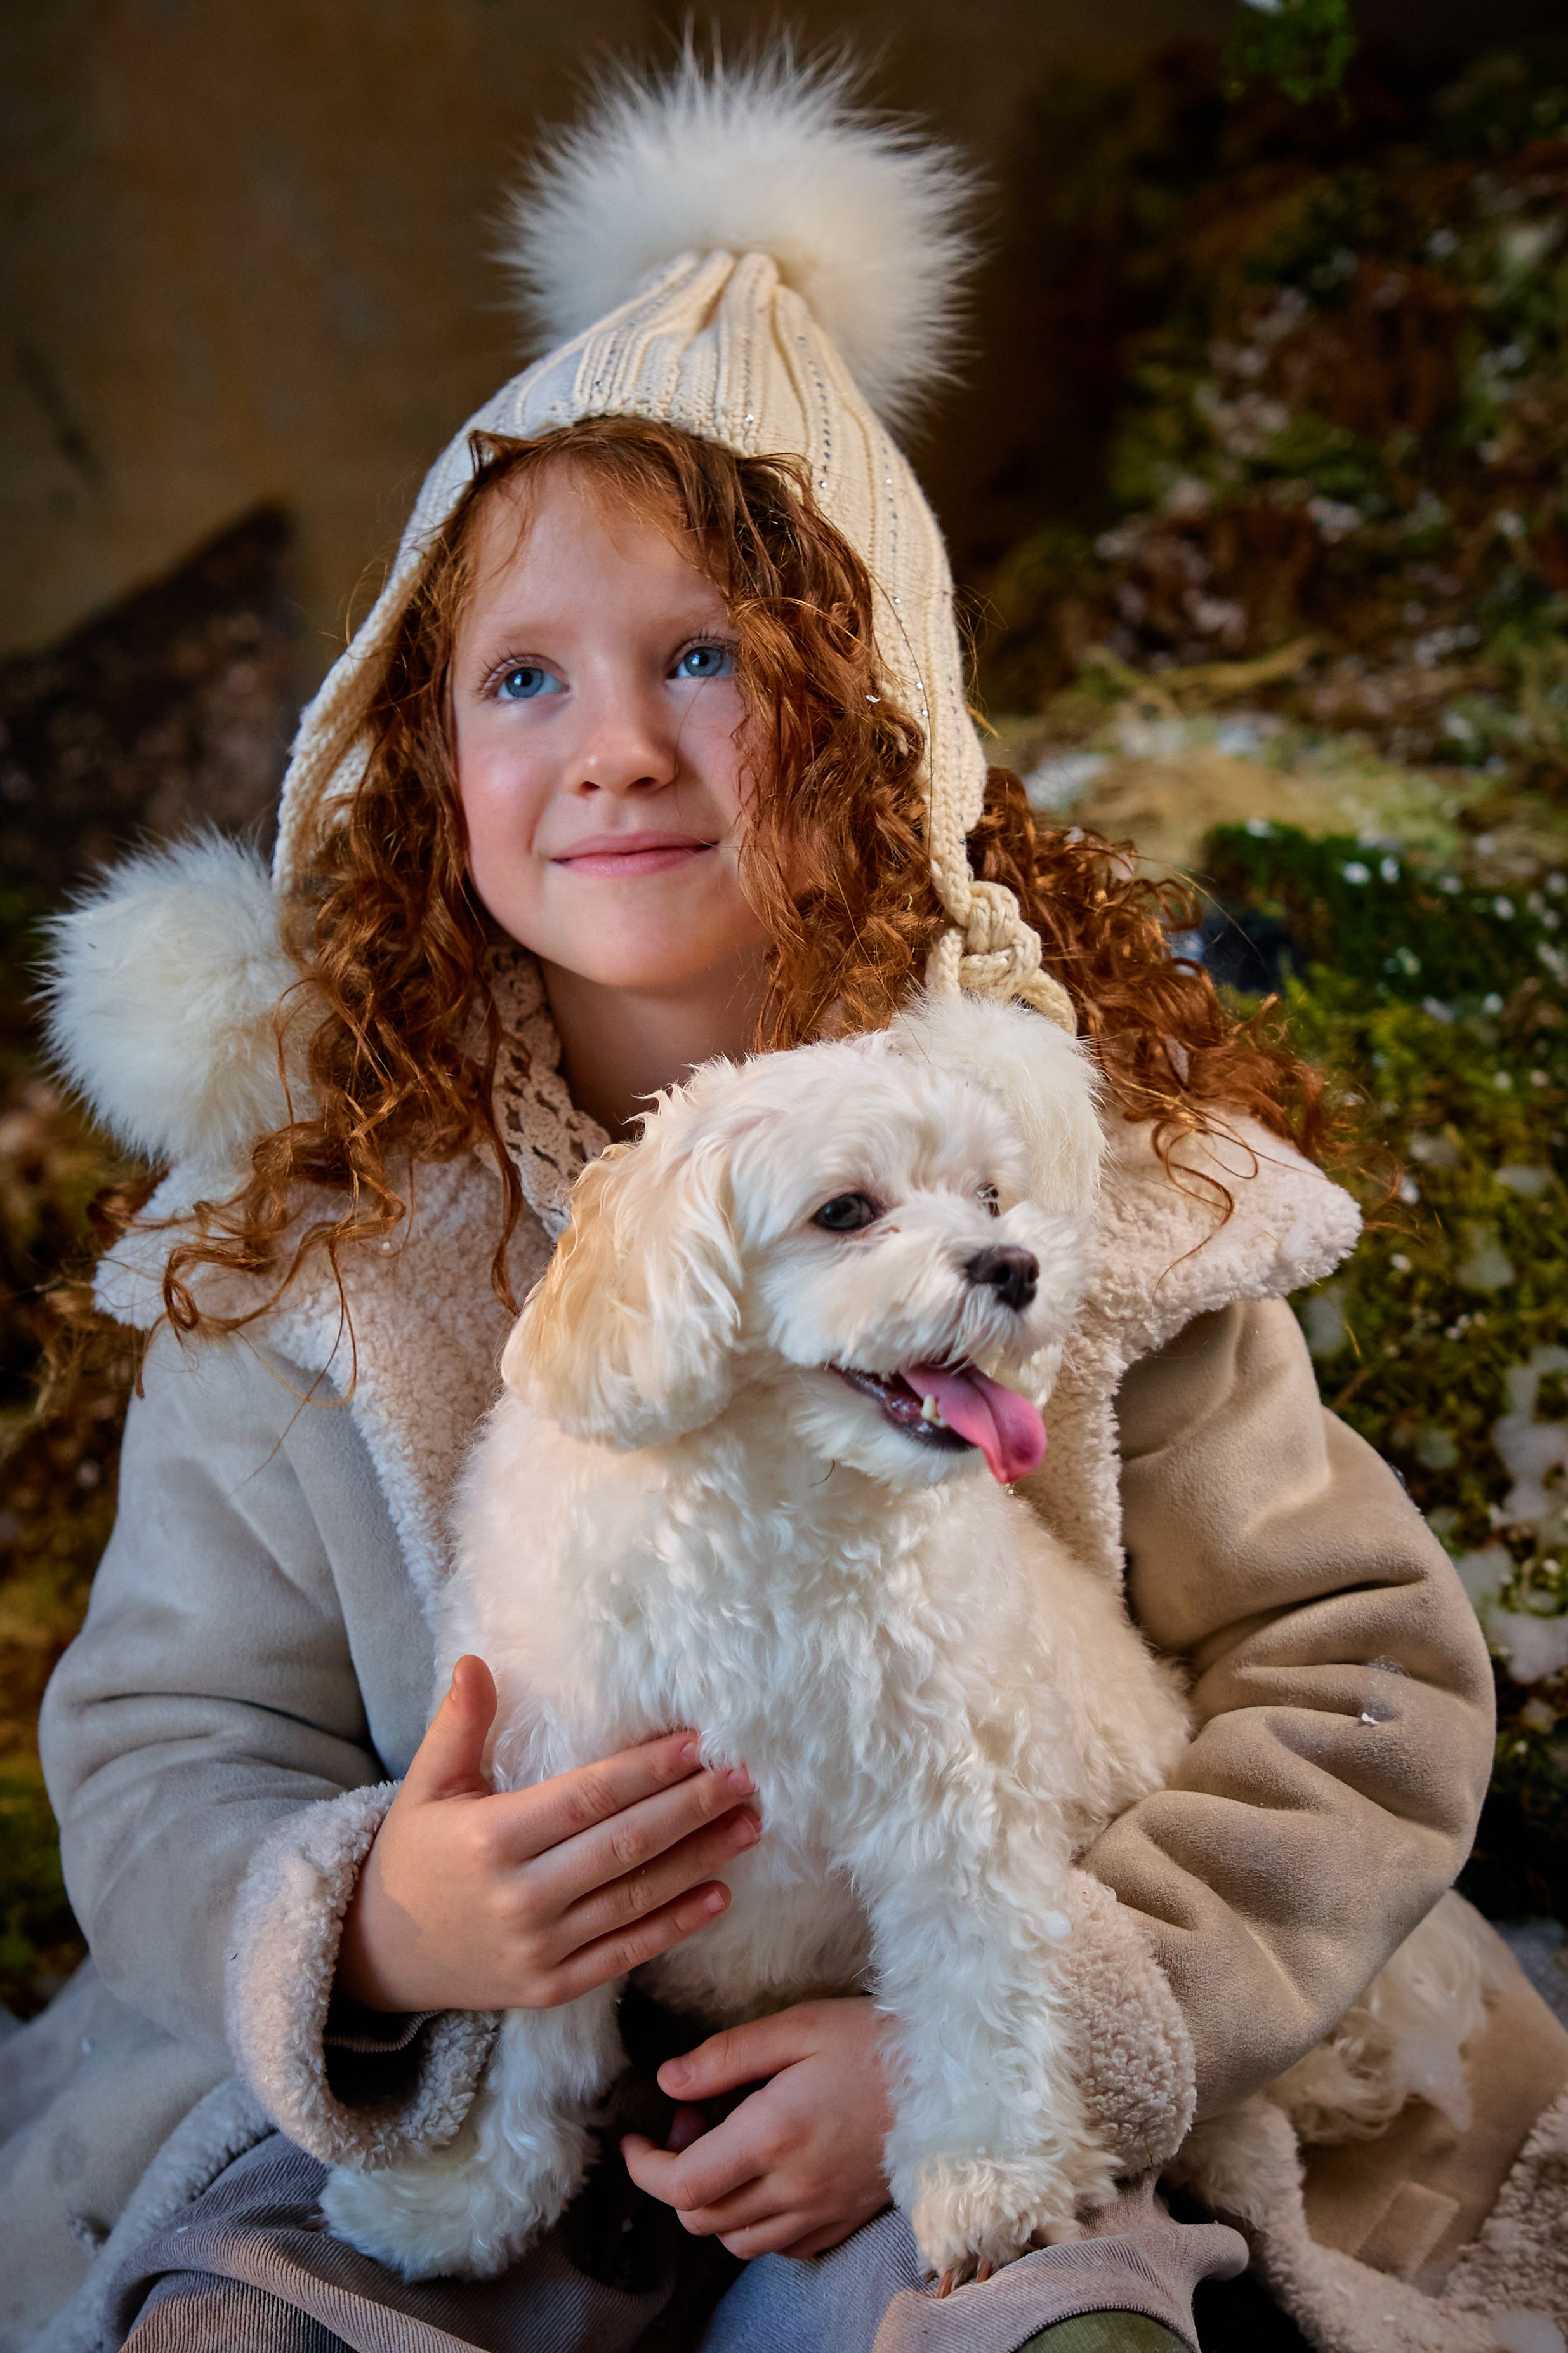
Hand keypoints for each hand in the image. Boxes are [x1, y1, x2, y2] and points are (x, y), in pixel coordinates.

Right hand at [336, 1656, 758, 2012]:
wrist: (381, 1956)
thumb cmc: (413, 1856)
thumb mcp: (426, 1787)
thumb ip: (458, 1726)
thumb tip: (475, 1661)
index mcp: (492, 1839)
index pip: (587, 1799)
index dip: (646, 1771)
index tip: (698, 1744)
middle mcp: (521, 1897)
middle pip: (625, 1846)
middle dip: (691, 1809)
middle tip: (744, 1779)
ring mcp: (540, 1948)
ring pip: (636, 1899)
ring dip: (700, 1861)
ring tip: (748, 1826)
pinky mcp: (551, 1988)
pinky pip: (626, 1953)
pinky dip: (676, 1925)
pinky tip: (720, 1894)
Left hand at [621, 1998, 893, 2259]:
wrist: (952, 2077)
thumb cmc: (873, 2041)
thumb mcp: (796, 2027)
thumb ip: (725, 2057)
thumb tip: (668, 2081)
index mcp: (774, 2135)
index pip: (681, 2186)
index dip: (644, 2168)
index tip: (636, 2139)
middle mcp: (793, 2187)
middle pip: (701, 2219)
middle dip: (675, 2177)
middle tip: (693, 2121)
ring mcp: (821, 2211)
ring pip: (737, 2240)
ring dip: (714, 2203)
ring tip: (728, 2146)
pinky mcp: (843, 2221)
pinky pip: (781, 2247)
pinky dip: (757, 2223)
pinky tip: (767, 2176)